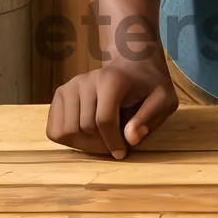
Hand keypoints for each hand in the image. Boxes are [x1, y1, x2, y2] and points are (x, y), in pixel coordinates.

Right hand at [46, 49, 178, 158]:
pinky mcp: (61, 93)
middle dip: (99, 144)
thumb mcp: (163, 99)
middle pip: (83, 128)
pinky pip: (54, 129)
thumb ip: (148, 118)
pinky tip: (86, 134)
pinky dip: (68, 139)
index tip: (122, 152)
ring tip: (101, 140)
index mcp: (112, 81)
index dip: (113, 143)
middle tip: (113, 145)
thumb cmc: (148, 85)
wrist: (132, 64)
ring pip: (66, 131)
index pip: (104, 120)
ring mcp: (70, 86)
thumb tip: (130, 139)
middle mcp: (86, 80)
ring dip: (83, 143)